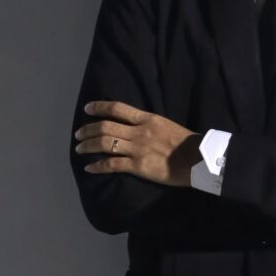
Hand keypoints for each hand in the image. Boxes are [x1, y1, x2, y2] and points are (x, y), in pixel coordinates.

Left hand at [74, 100, 198, 186]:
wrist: (198, 159)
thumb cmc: (187, 143)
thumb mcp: (167, 125)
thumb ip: (149, 125)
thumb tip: (135, 127)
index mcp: (147, 119)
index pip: (117, 108)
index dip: (99, 107)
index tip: (87, 109)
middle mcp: (138, 131)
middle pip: (105, 127)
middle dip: (87, 129)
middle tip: (77, 134)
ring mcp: (136, 149)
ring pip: (103, 144)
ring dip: (87, 146)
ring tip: (78, 149)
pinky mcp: (137, 166)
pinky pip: (111, 165)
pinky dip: (97, 166)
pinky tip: (89, 168)